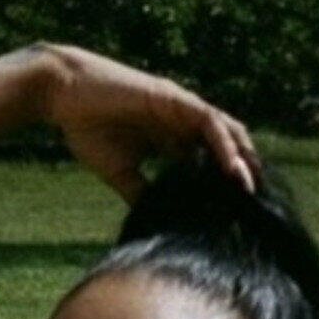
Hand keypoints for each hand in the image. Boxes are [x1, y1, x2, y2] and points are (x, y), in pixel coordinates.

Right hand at [36, 44, 257, 202]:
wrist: (63, 96)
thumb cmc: (86, 128)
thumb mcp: (119, 172)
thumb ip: (140, 191)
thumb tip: (154, 222)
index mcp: (170, 137)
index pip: (208, 162)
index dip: (224, 185)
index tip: (238, 212)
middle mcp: (181, 121)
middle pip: (225, 145)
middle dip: (242, 171)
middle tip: (255, 204)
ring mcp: (180, 107)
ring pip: (224, 130)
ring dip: (241, 158)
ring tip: (251, 188)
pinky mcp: (174, 97)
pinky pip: (208, 120)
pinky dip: (224, 143)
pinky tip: (234, 167)